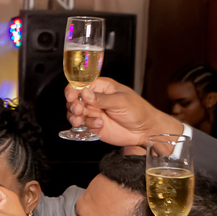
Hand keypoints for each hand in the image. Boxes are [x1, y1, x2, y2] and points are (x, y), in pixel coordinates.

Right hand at [65, 77, 180, 147]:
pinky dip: (87, 126)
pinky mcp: (93, 125)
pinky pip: (82, 126)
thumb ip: (101, 98)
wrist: (145, 130)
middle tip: (79, 110)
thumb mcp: (120, 101)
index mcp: (101, 87)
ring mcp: (93, 112)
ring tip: (82, 120)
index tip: (71, 96)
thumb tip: (85, 92)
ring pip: (74, 113)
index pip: (80, 85)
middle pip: (74, 100)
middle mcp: (94, 99)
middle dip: (73, 105)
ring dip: (76, 117)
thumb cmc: (138, 110)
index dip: (72, 90)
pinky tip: (99, 125)